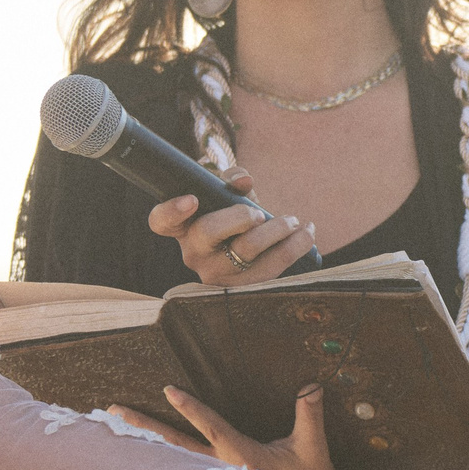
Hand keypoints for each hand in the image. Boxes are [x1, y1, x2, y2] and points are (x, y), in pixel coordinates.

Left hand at [113, 383, 335, 469]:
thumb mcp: (312, 448)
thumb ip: (308, 414)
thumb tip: (312, 384)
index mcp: (241, 458)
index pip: (212, 428)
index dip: (192, 409)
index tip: (169, 391)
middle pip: (175, 446)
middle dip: (145, 427)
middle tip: (115, 410)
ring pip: (170, 458)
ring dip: (143, 442)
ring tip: (116, 425)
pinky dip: (155, 461)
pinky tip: (136, 454)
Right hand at [149, 169, 315, 286]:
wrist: (253, 257)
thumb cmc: (235, 219)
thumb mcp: (229, 197)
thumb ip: (232, 180)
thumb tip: (244, 181)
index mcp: (184, 227)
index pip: (161, 220)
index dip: (172, 210)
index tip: (193, 199)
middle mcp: (194, 252)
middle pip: (208, 232)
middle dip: (238, 217)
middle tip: (259, 214)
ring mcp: (216, 274)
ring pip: (245, 251)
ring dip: (277, 230)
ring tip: (294, 221)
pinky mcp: (243, 289)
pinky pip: (272, 268)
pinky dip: (295, 247)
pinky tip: (307, 233)